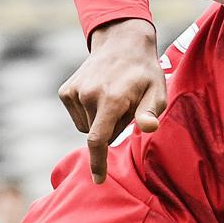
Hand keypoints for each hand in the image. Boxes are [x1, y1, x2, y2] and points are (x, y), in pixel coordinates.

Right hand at [58, 19, 166, 183]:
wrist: (121, 42)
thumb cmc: (144, 72)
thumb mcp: (157, 91)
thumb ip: (151, 112)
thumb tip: (148, 128)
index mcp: (112, 99)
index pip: (98, 140)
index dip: (98, 163)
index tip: (98, 180)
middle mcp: (89, 95)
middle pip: (97, 134)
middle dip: (111, 129)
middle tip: (126, 107)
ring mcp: (75, 92)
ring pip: (86, 126)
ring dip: (99, 120)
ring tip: (112, 97)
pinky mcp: (66, 91)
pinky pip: (76, 116)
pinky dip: (87, 112)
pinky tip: (98, 93)